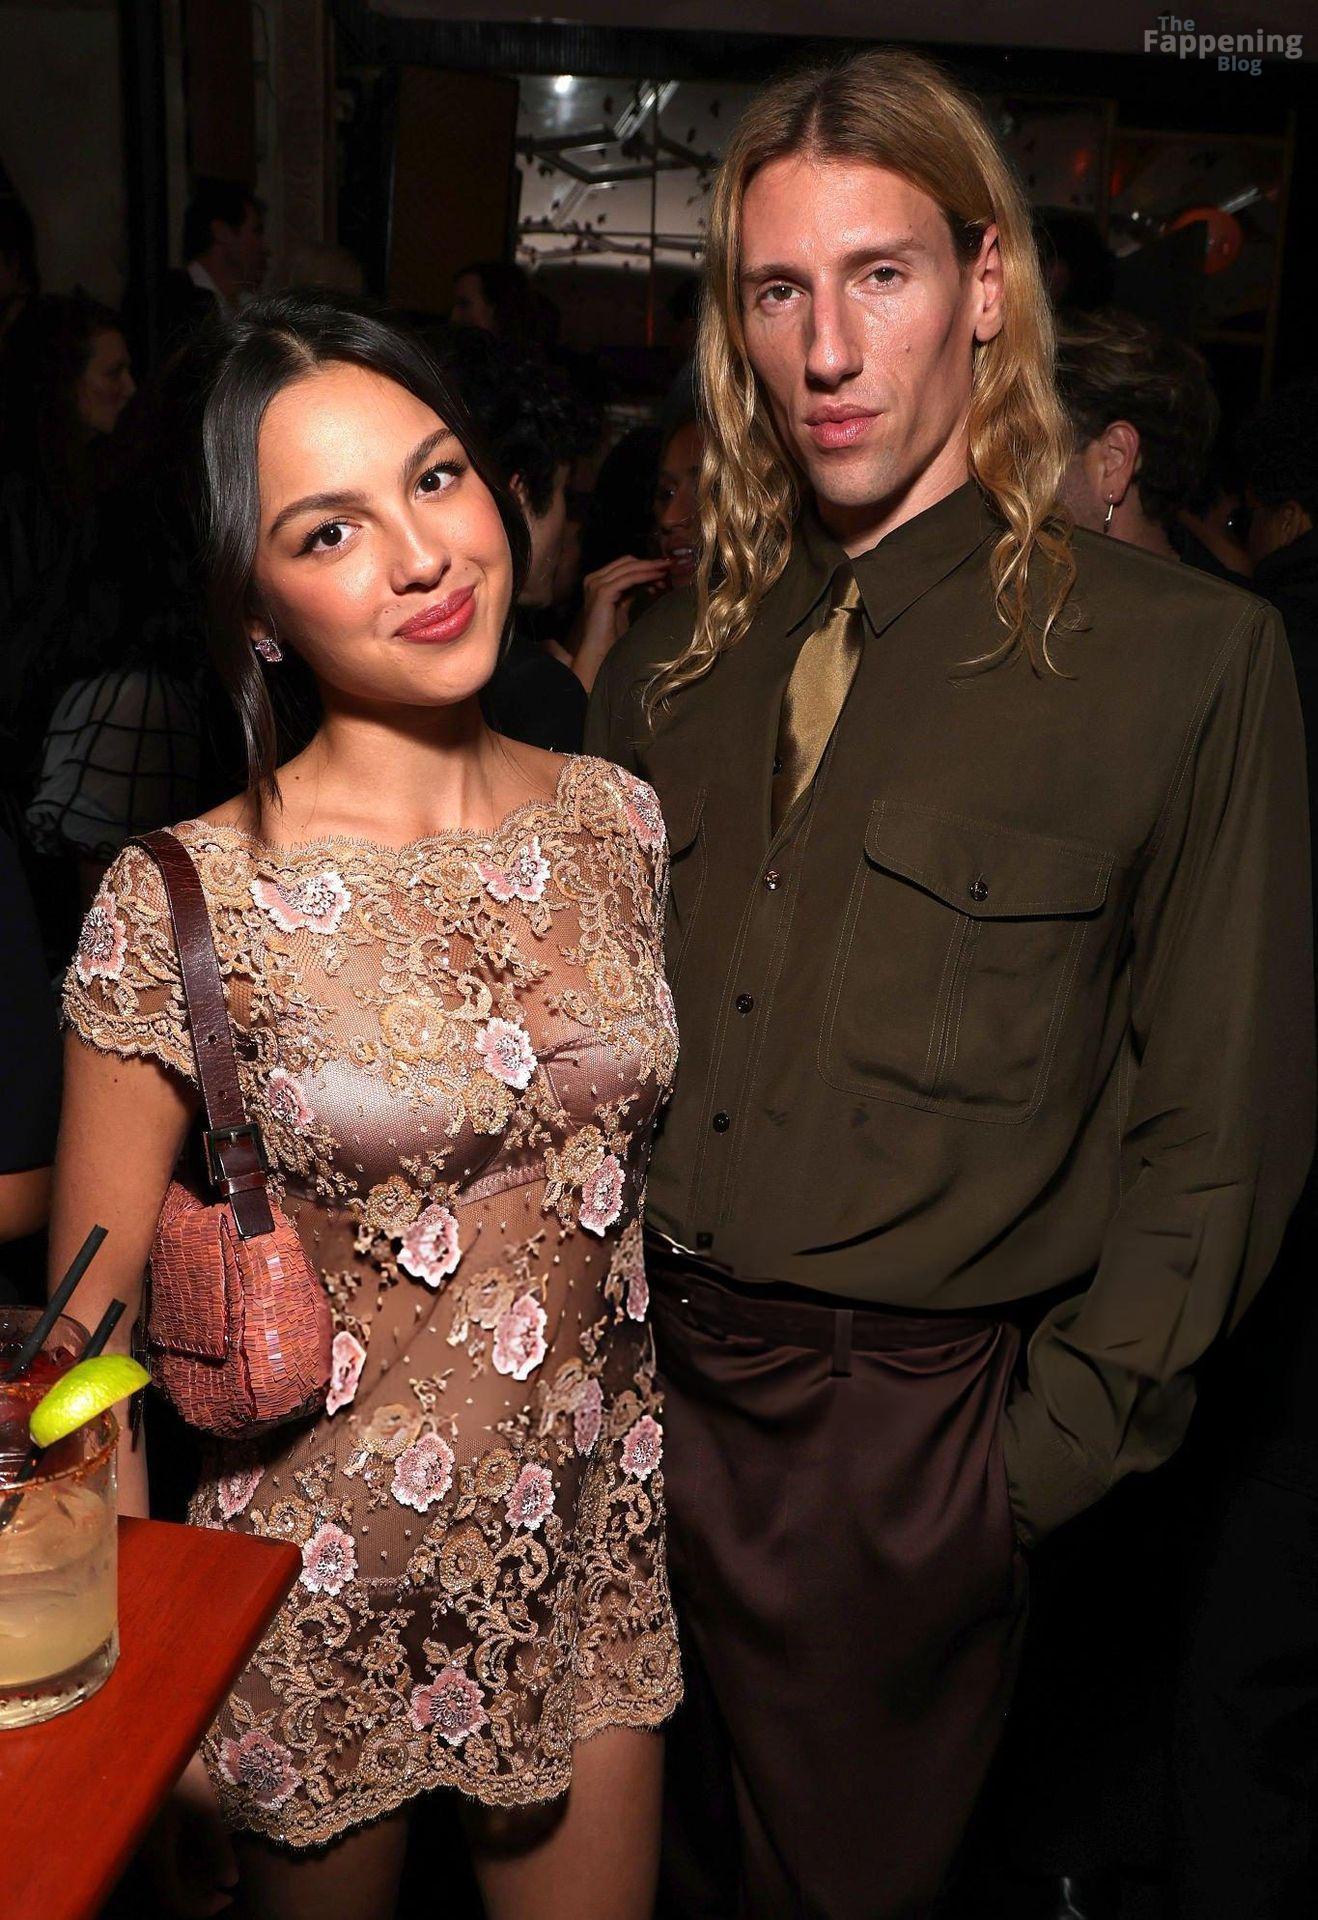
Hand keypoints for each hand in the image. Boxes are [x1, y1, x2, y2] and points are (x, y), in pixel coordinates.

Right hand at [147, 1752, 238, 1917]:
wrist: (143, 1733)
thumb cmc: (175, 1765)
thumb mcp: (204, 1805)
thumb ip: (217, 1846)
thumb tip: (230, 1881)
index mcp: (155, 1853)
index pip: (175, 1900)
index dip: (203, 1907)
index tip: (230, 1897)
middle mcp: (139, 1853)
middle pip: (169, 1887)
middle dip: (201, 1887)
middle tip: (228, 1872)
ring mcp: (137, 1839)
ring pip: (165, 1871)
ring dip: (193, 1870)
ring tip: (218, 1852)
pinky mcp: (139, 1825)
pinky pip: (159, 1854)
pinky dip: (182, 1855)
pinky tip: (198, 1837)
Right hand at [573, 555, 672, 691]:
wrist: (599, 652)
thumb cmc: (610, 635)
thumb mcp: (621, 607)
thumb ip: (629, 592)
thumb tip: (647, 581)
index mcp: (596, 581)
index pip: (624, 565)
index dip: (644, 565)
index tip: (663, 571)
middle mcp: (593, 579)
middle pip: (627, 562)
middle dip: (649, 565)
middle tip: (668, 568)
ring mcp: (596, 584)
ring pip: (630, 568)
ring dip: (651, 569)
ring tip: (667, 572)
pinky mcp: (603, 592)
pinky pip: (630, 578)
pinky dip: (646, 576)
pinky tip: (658, 579)